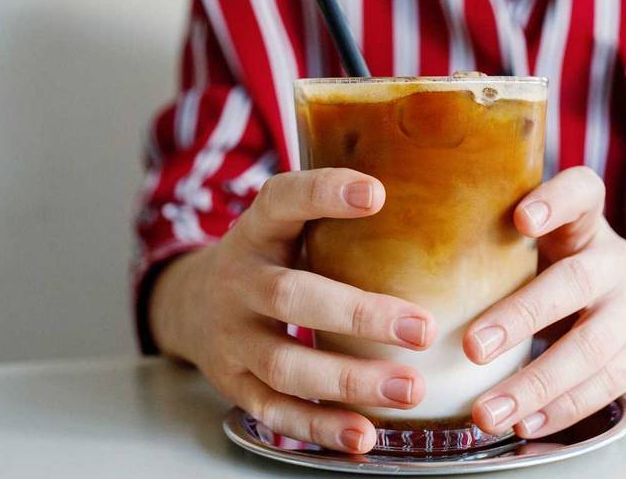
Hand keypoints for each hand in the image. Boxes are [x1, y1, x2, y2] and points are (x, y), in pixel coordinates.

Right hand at [148, 168, 437, 453]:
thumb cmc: (269, 259)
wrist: (190, 304)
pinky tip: (364, 433)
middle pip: (292, 298)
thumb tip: (435, 200)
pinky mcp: (233, 384)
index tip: (376, 193)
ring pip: (286, 364)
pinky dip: (320, 426)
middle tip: (423, 329)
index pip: (282, 201)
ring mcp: (232, 338)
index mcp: (256, 231)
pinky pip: (276, 411)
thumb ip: (334, 214)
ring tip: (409, 389)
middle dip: (360, 316)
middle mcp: (238, 282)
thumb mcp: (286, 223)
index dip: (323, 194)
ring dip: (350, 381)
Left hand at [463, 167, 625, 438]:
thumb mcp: (546, 246)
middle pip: (576, 281)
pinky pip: (606, 386)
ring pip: (592, 347)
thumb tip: (398, 256)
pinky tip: (524, 424)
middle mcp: (616, 261)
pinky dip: (561, 410)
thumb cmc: (566, 272)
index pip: (583, 192)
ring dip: (535, 383)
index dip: (557, 201)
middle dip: (522, 316)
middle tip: (471, 346)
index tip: (521, 218)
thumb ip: (497, 243)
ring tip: (486, 411)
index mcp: (587, 224)